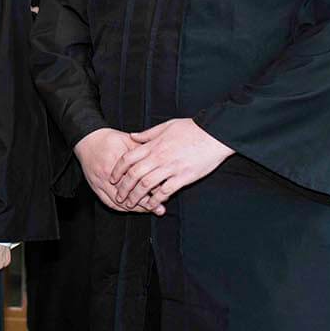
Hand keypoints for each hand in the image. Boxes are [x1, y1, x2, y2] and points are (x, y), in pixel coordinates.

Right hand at [74, 127, 157, 212]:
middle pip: (130, 193)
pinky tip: (130, 209)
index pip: (139, 179)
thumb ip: (143, 152)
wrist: (87, 140)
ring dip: (134, 208)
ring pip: (119, 201)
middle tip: (159, 208)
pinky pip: (108, 202)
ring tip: (147, 210)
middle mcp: (108, 173)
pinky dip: (120, 208)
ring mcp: (100, 182)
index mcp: (118, 160)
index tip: (164, 194)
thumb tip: (160, 164)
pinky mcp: (94, 186)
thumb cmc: (109, 140)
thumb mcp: (128, 141)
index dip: (152, 188)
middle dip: (146, 203)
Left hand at [110, 118, 232, 212]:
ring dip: (136, 196)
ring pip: (147, 185)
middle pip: (134, 174)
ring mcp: (171, 168)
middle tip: (118, 196)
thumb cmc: (192, 128)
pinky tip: (152, 205)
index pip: (128, 158)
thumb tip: (132, 136)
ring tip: (130, 204)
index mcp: (153, 145)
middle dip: (123, 187)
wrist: (216, 134)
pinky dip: (157, 199)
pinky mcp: (184, 177)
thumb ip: (147, 134)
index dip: (118, 170)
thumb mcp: (166, 126)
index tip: (112, 178)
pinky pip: (166, 191)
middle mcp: (159, 157)